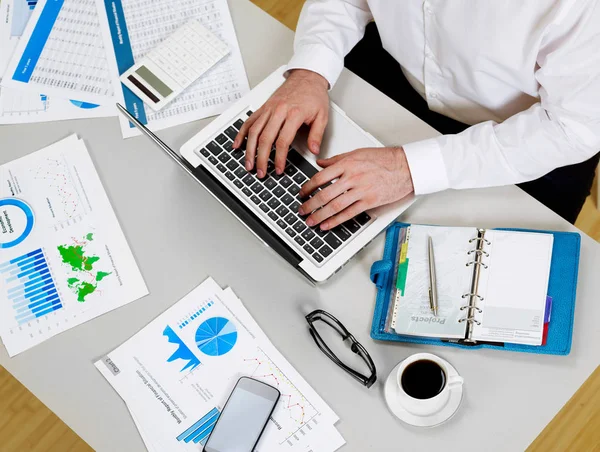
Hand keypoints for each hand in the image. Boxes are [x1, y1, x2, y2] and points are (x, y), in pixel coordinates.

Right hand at [233, 69, 328, 177]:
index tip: (279, 169)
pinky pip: (249, 121)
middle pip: (265, 138)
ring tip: (248, 164)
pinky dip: (241, 133)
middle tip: (261, 172)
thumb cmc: (314, 95)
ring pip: (254, 131)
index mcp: (294, 114)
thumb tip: (314, 151)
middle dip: (261, 158)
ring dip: (249, 150)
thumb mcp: (322, 116)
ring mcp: (269, 109)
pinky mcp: (264, 107)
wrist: (307, 76)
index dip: (280, 158)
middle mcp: (278, 111)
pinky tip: (237, 144)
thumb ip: (317, 135)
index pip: (283, 141)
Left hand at [298, 147, 413, 229]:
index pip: (320, 177)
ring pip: (335, 206)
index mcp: (347, 164)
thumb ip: (337, 159)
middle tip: (302, 210)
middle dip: (310, 204)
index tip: (302, 193)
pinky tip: (327, 225)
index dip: (308, 187)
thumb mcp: (357, 153)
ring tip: (310, 221)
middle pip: (325, 194)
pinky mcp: (369, 201)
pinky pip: (349, 214)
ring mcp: (361, 190)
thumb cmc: (384, 159)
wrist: (405, 167)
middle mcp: (352, 177)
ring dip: (320, 215)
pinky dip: (336, 221)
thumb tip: (321, 163)